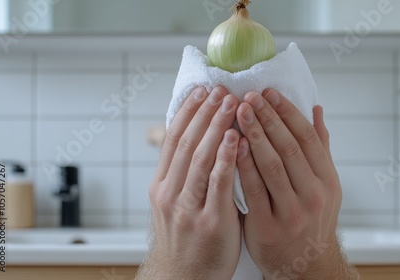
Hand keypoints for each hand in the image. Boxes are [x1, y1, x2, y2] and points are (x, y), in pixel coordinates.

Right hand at [139, 86, 241, 279]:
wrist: (184, 277)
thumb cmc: (187, 237)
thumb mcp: (175, 203)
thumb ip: (185, 173)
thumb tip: (200, 140)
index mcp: (161, 185)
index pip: (173, 139)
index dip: (188, 111)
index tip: (203, 90)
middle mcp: (169, 193)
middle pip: (186, 142)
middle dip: (205, 112)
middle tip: (221, 89)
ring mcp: (186, 208)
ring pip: (200, 158)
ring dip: (216, 127)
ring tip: (232, 103)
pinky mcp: (209, 221)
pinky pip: (218, 183)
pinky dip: (227, 158)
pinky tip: (238, 139)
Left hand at [236, 89, 356, 278]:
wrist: (304, 265)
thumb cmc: (311, 219)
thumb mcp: (324, 185)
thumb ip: (320, 148)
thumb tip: (316, 110)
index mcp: (328, 180)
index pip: (308, 137)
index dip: (287, 112)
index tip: (269, 92)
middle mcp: (314, 195)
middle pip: (289, 147)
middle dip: (267, 118)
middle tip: (248, 96)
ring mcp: (292, 213)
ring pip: (272, 166)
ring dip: (254, 135)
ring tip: (238, 112)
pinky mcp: (269, 227)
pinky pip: (253, 191)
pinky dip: (243, 166)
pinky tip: (233, 145)